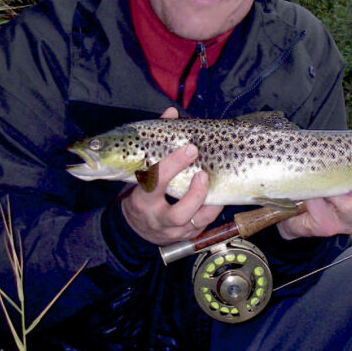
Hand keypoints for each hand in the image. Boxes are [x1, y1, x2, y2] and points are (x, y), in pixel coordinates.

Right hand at [120, 107, 224, 245]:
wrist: (134, 229)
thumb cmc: (141, 193)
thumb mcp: (142, 171)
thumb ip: (157, 142)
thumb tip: (171, 113)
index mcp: (142, 199)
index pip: (155, 182)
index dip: (173, 165)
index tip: (190, 147)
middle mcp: (157, 219)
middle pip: (178, 212)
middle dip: (195, 194)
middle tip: (204, 173)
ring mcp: (174, 231)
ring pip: (196, 222)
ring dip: (210, 202)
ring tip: (214, 183)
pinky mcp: (187, 237)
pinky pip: (205, 226)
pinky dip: (214, 210)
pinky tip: (217, 195)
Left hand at [277, 161, 351, 238]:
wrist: (298, 212)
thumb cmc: (326, 184)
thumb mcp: (341, 170)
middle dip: (351, 181)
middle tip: (337, 170)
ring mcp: (348, 222)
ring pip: (348, 204)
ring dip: (333, 190)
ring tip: (320, 183)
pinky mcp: (328, 228)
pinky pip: (322, 210)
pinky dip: (313, 200)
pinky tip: (307, 196)